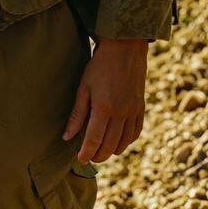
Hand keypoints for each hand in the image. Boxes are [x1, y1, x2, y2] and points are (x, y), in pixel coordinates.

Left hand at [64, 38, 147, 162]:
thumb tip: (67, 137)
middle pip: (110, 145)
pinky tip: (119, 142)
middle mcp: (121, 113)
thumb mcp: (84, 87)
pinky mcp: (141, 107)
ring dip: (113, 151)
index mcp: (104, 108)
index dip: (86, 153)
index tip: (81, 159)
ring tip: (102, 152)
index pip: (94, 140)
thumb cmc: (100, 66)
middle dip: (99, 155)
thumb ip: (77, 114)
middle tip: (90, 158)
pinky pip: (136, 132)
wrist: (125, 48)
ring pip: (124, 142)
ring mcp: (133, 111)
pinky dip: (127, 141)